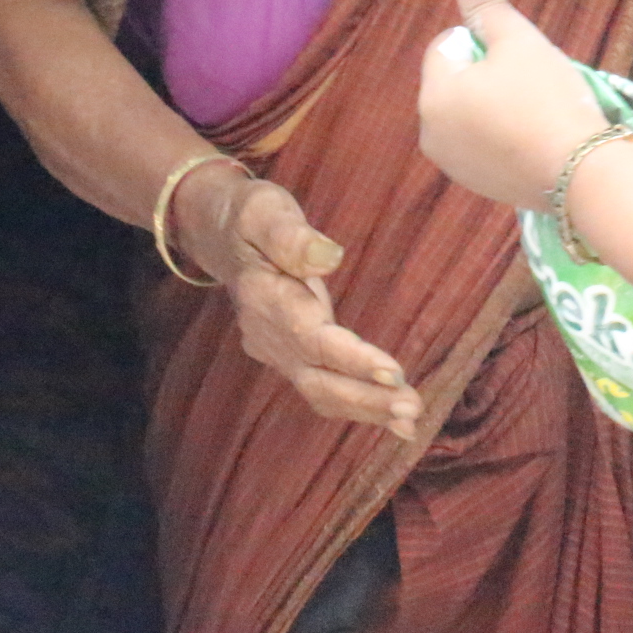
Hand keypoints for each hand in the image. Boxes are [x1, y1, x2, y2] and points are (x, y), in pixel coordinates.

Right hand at [175, 163, 424, 439]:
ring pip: (320, 392)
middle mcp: (267, 335)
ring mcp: (276, 351)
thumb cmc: (251, 215)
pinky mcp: (289, 357)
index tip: (394, 373)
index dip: (351, 359)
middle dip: (365, 399)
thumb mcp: (264, 210)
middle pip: (317, 379)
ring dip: (365, 410)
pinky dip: (357, 407)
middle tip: (413, 409)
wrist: (219, 233)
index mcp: (263, 298)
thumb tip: (328, 256)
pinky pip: (323, 389)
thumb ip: (291, 235)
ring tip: (411, 421)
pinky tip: (395, 422)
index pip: (311, 337)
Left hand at [417, 0, 607, 209]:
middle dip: (487, 75)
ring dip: (495, 105)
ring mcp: (453, 166)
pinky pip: (485, 144)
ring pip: (471, 114)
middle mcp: (431, 134)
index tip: (519, 58)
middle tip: (532, 83)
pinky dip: (503, 136)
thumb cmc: (548, 98)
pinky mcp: (479, 187)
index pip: (447, 44)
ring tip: (537, 111)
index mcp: (433, 95)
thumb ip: (486, 5)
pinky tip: (536, 139)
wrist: (581, 173)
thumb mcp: (519, 41)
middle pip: (456, 81)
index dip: (485, 41)